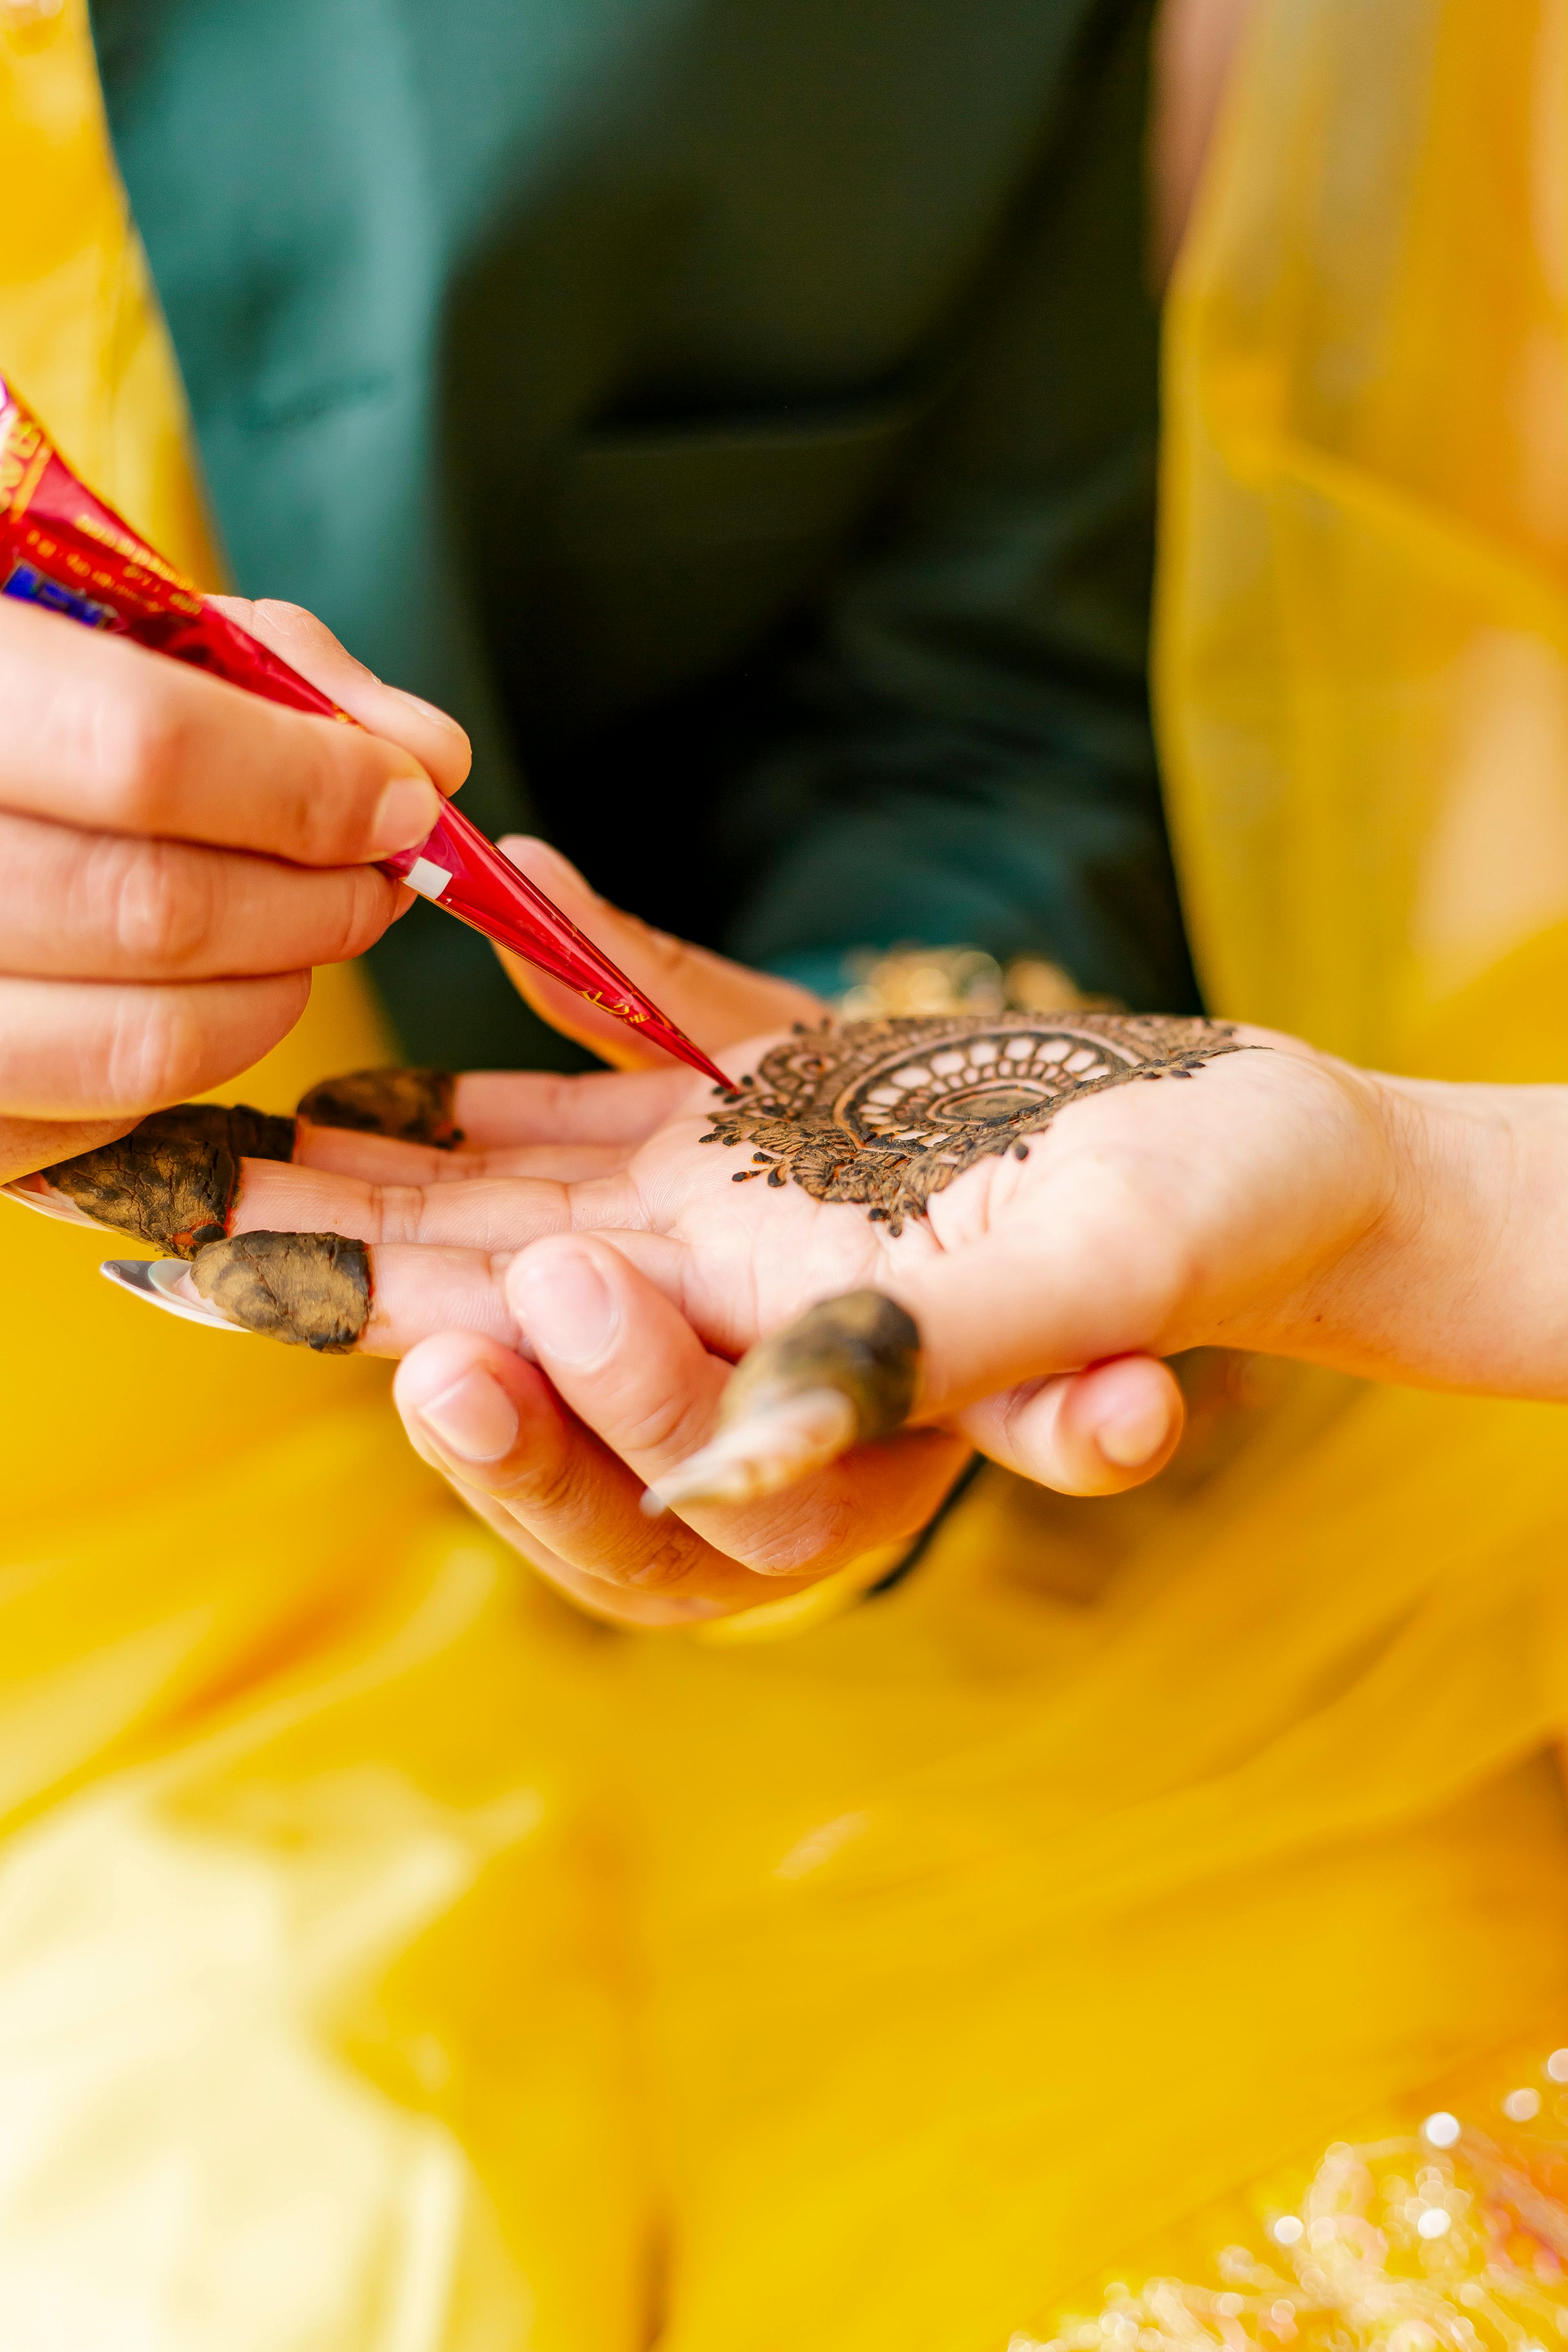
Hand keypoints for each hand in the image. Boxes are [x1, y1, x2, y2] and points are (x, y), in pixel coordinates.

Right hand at [0, 595, 469, 1182]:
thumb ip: (281, 672)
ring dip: (279, 988)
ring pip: (150, 1039)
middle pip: (163, 908)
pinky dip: (199, 1056)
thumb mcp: (136, 633)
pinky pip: (111, 1119)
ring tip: (309, 932)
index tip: (405, 796)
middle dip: (321, 899)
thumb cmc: (47, 698)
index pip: (147, 754)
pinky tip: (208, 990)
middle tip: (380, 877)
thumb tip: (434, 759)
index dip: (310, 785)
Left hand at [61, 850, 1545, 1623]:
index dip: (574, 1421)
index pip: (654, 1496)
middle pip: (525, 1368)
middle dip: (370, 1313)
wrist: (1254, 1154)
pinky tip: (473, 941)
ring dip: (384, 1191)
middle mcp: (746, 1341)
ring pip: (523, 1221)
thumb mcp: (1109, 1292)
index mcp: (821, 1432)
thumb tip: (755, 1469)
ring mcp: (728, 1225)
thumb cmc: (1214, 1228)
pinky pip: (607, 1087)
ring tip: (247, 1150)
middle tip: (223, 1248)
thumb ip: (954, 1375)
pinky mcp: (748, 1120)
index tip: (546, 1301)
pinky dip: (532, 1031)